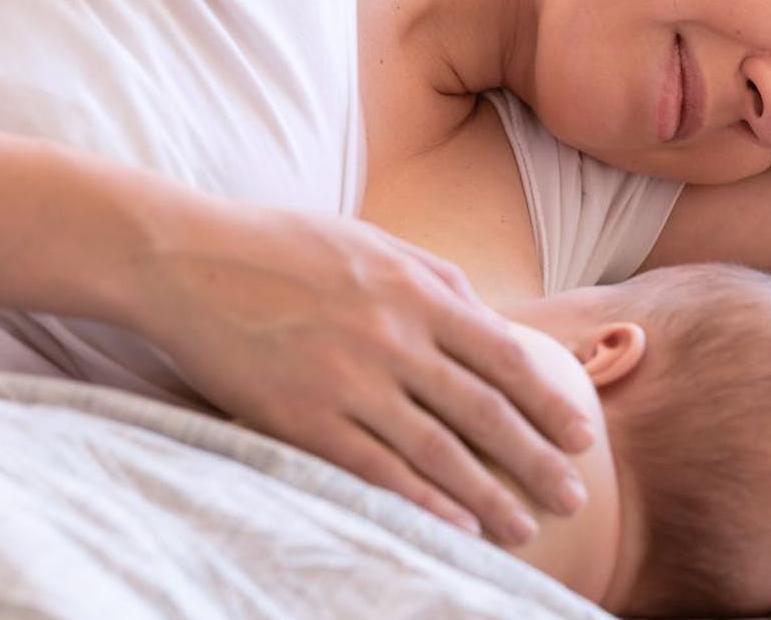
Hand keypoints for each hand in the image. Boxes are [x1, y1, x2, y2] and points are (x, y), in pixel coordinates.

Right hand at [124, 203, 593, 544]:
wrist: (188, 260)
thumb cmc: (284, 247)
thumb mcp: (373, 242)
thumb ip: (437, 278)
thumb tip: (491, 318)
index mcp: (416, 292)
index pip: (504, 357)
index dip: (548, 401)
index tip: (581, 434)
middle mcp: (393, 339)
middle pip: (483, 411)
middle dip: (536, 459)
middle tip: (572, 498)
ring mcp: (348, 382)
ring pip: (437, 450)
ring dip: (487, 495)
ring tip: (522, 528)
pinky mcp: (303, 419)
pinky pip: (375, 469)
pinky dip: (420, 502)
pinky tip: (453, 527)